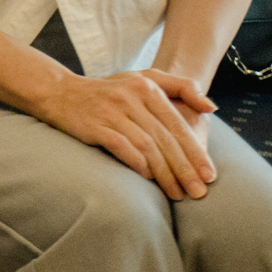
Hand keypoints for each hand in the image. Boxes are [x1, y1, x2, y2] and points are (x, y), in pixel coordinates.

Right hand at [31, 69, 218, 200]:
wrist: (60, 91)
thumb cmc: (109, 90)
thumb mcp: (143, 78)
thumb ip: (181, 87)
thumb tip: (212, 108)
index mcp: (146, 86)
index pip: (177, 124)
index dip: (196, 152)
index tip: (209, 176)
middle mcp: (130, 97)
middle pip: (164, 139)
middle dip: (185, 169)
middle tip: (198, 192)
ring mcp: (110, 111)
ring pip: (146, 146)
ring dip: (164, 173)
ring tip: (176, 193)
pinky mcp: (93, 125)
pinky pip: (121, 147)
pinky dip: (137, 163)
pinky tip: (148, 178)